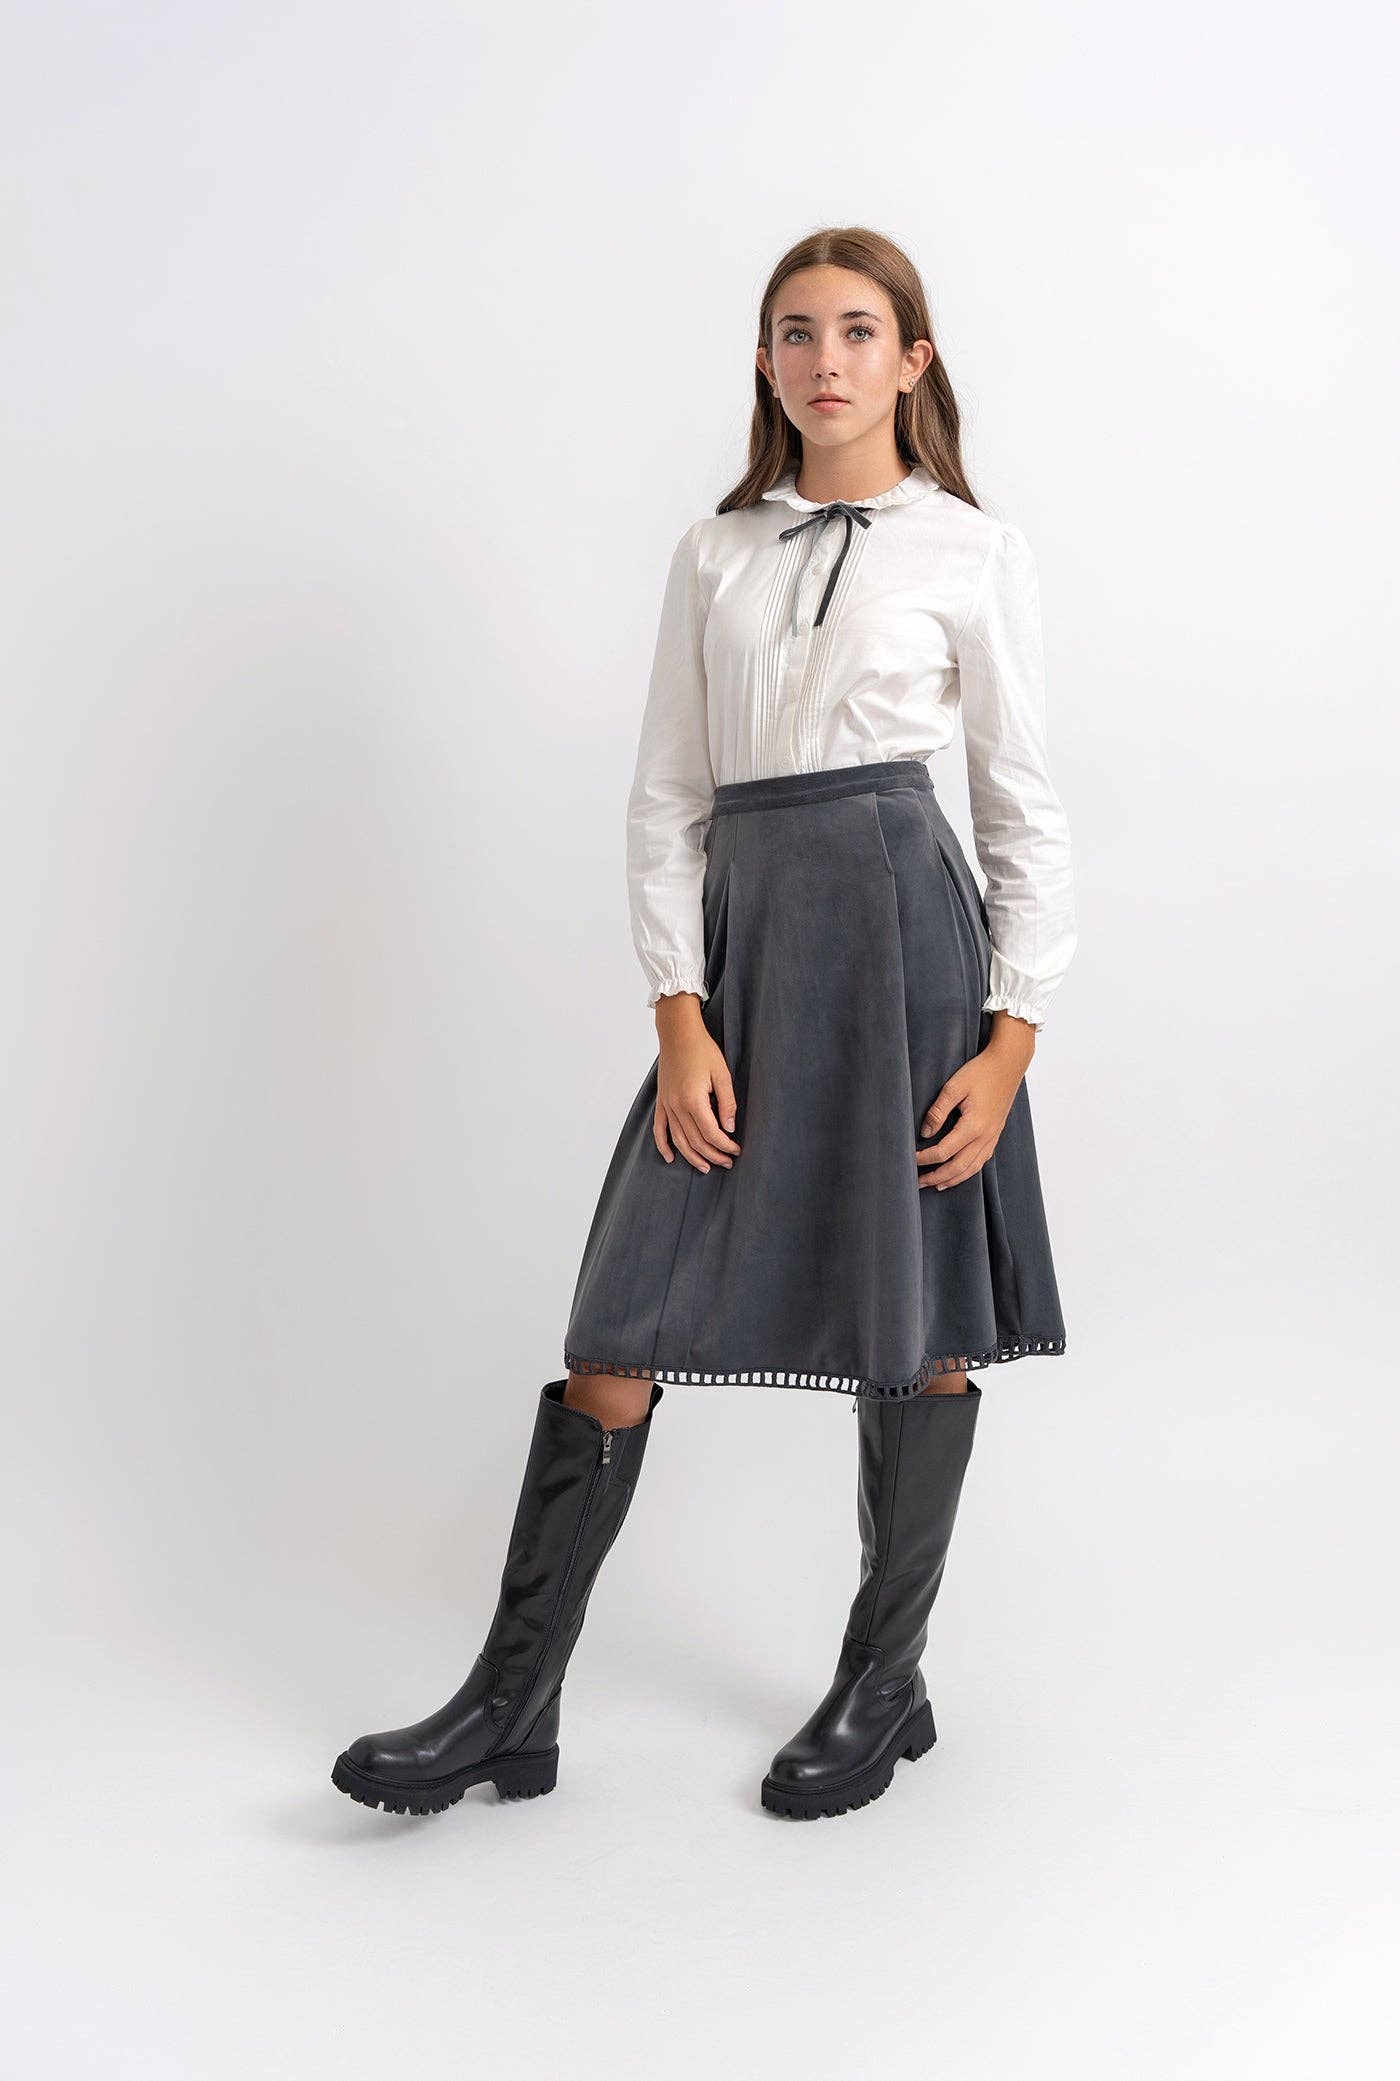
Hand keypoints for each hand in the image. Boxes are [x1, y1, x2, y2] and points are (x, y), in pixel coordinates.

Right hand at [652, 994, 741, 1173]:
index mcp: (694, 1100)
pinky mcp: (661, 1102)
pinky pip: (659, 1129)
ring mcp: (667, 1105)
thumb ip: (727, 1103)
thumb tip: (729, 1128)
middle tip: (727, 1162)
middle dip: (713, 1155)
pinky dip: (663, 1145)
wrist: (678, 1034)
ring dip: (692, 1156)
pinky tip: (670, 1158)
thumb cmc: (702, 1050)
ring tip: (706, 1167)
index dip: (725, 1146)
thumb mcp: (722, 1074)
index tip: (736, 1150)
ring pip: (678, 1140)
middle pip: (695, 1141)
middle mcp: (677, 1106)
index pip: (711, 1133)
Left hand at [916, 1017, 1033, 1190]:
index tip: (910, 1158)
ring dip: (953, 1179)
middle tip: (918, 1183)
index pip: (944, 1151)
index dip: (925, 1158)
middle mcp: (985, 1136)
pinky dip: (968, 1171)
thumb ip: (937, 1111)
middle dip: (937, 1177)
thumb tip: (925, 1133)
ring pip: (972, 1168)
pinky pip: (982, 1160)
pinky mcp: (995, 1134)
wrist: (1008, 1064)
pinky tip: (959, 1173)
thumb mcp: (953, 1087)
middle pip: (958, 1167)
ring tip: (936, 1185)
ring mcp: (992, 1137)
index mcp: (973, 1126)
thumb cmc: (980, 1072)